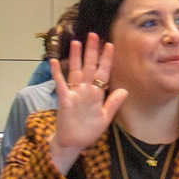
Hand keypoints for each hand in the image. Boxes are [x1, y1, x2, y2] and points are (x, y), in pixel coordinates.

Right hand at [48, 33, 128, 173]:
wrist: (73, 143)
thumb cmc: (88, 131)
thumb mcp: (104, 118)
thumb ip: (113, 104)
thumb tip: (124, 90)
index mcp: (96, 94)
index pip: (102, 72)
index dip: (106, 59)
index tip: (110, 45)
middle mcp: (85, 90)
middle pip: (89, 66)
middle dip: (92, 51)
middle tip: (94, 35)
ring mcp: (74, 93)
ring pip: (76, 71)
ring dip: (76, 57)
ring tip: (77, 42)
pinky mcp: (64, 99)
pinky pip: (60, 84)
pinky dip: (56, 73)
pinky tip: (54, 61)